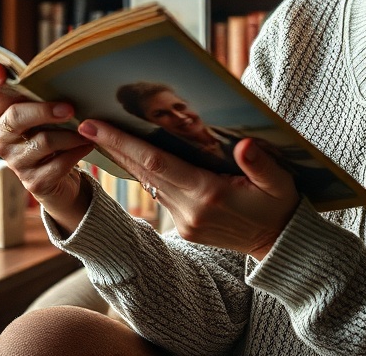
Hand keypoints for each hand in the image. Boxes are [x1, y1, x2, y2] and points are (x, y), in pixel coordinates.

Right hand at [0, 65, 94, 233]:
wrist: (58, 175)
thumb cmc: (47, 129)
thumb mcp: (40, 106)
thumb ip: (37, 89)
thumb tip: (56, 71)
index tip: (0, 70)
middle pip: (16, 117)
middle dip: (45, 110)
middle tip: (70, 108)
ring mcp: (13, 160)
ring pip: (43, 141)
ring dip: (70, 134)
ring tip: (88, 129)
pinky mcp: (33, 181)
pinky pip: (58, 163)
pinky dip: (77, 152)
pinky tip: (87, 145)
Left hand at [78, 120, 298, 259]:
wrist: (278, 244)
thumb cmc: (280, 206)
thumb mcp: (280, 183)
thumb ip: (261, 165)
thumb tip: (244, 145)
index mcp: (208, 196)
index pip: (156, 163)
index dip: (124, 143)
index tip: (95, 126)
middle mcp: (189, 210)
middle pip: (143, 172)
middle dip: (113, 146)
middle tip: (85, 121)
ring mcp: (185, 221)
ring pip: (148, 183)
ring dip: (124, 159)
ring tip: (101, 133)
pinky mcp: (185, 225)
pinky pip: (159, 192)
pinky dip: (144, 172)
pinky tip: (133, 155)